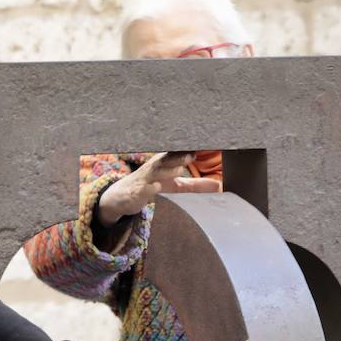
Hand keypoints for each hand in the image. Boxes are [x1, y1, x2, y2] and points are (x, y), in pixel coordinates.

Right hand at [97, 152, 220, 226]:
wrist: (122, 196)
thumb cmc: (151, 185)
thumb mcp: (175, 185)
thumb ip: (195, 185)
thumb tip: (218, 185)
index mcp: (165, 162)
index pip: (178, 153)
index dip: (188, 150)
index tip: (203, 144)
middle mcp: (155, 167)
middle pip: (167, 160)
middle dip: (178, 157)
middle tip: (191, 154)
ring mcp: (145, 179)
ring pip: (156, 173)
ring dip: (166, 171)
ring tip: (178, 170)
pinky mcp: (137, 192)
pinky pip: (143, 189)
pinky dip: (150, 188)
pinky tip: (156, 187)